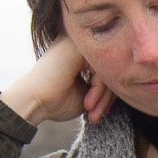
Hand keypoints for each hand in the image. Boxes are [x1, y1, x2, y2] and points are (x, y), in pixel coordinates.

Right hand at [0, 35, 115, 125]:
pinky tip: (88, 104)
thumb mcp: (87, 94)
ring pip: (108, 69)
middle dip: (107, 97)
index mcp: (80, 52)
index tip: (98, 113)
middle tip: (96, 116)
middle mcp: (79, 43)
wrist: (33, 102)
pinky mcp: (78, 47)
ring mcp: (78, 42)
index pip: (107, 69)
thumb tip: (125, 88)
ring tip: (92, 112)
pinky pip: (102, 68)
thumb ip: (103, 87)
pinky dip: (99, 90)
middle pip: (110, 68)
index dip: (107, 95)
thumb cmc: (55, 101)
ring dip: (103, 97)